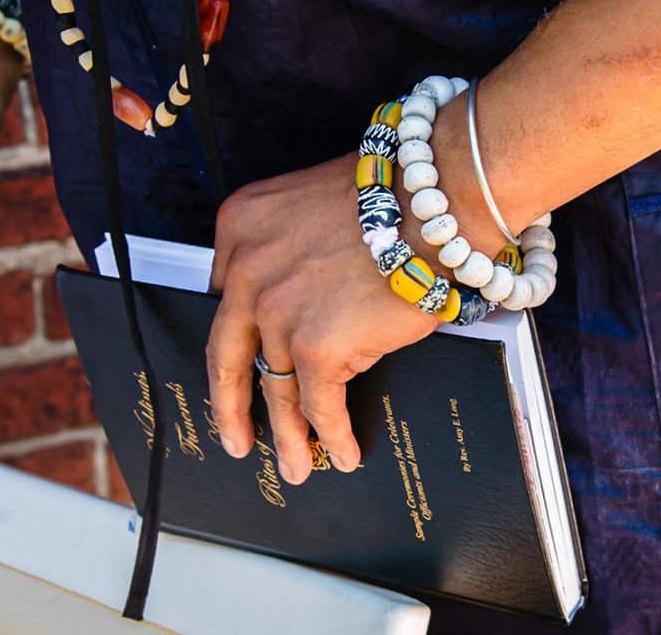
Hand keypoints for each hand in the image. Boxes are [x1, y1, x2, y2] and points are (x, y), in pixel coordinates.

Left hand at [207, 155, 440, 484]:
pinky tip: (341, 451)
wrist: (436, 200)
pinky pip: (320, 405)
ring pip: (276, 388)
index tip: (237, 367)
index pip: (224, 301)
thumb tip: (297, 310)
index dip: (236, 341)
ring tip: (295, 463)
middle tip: (234, 437)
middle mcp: (247, 270)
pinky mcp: (317, 345)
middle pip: (228, 354)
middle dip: (230, 407)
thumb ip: (285, 250)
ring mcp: (278, 311)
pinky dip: (331, 434)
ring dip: (288, 435)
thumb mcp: (309, 204)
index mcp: (239, 228)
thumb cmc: (393, 196)